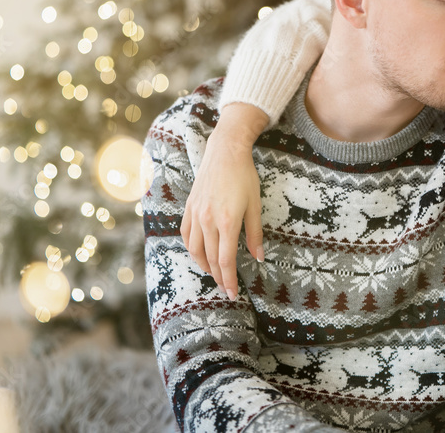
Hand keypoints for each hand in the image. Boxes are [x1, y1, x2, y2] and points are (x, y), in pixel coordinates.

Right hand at [182, 103, 268, 299]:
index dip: (229, 280)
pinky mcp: (189, 208)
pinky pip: (187, 235)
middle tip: (226, 288)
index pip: (226, 260)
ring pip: (195, 250)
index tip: (232, 293)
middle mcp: (208, 221)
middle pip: (210, 259)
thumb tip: (258, 258)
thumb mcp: (255, 205)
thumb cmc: (244, 177)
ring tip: (214, 273)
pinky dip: (192, 248)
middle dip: (218, 277)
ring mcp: (196, 214)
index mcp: (227, 222)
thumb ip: (255, 234)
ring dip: (204, 265)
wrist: (225, 152)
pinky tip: (200, 253)